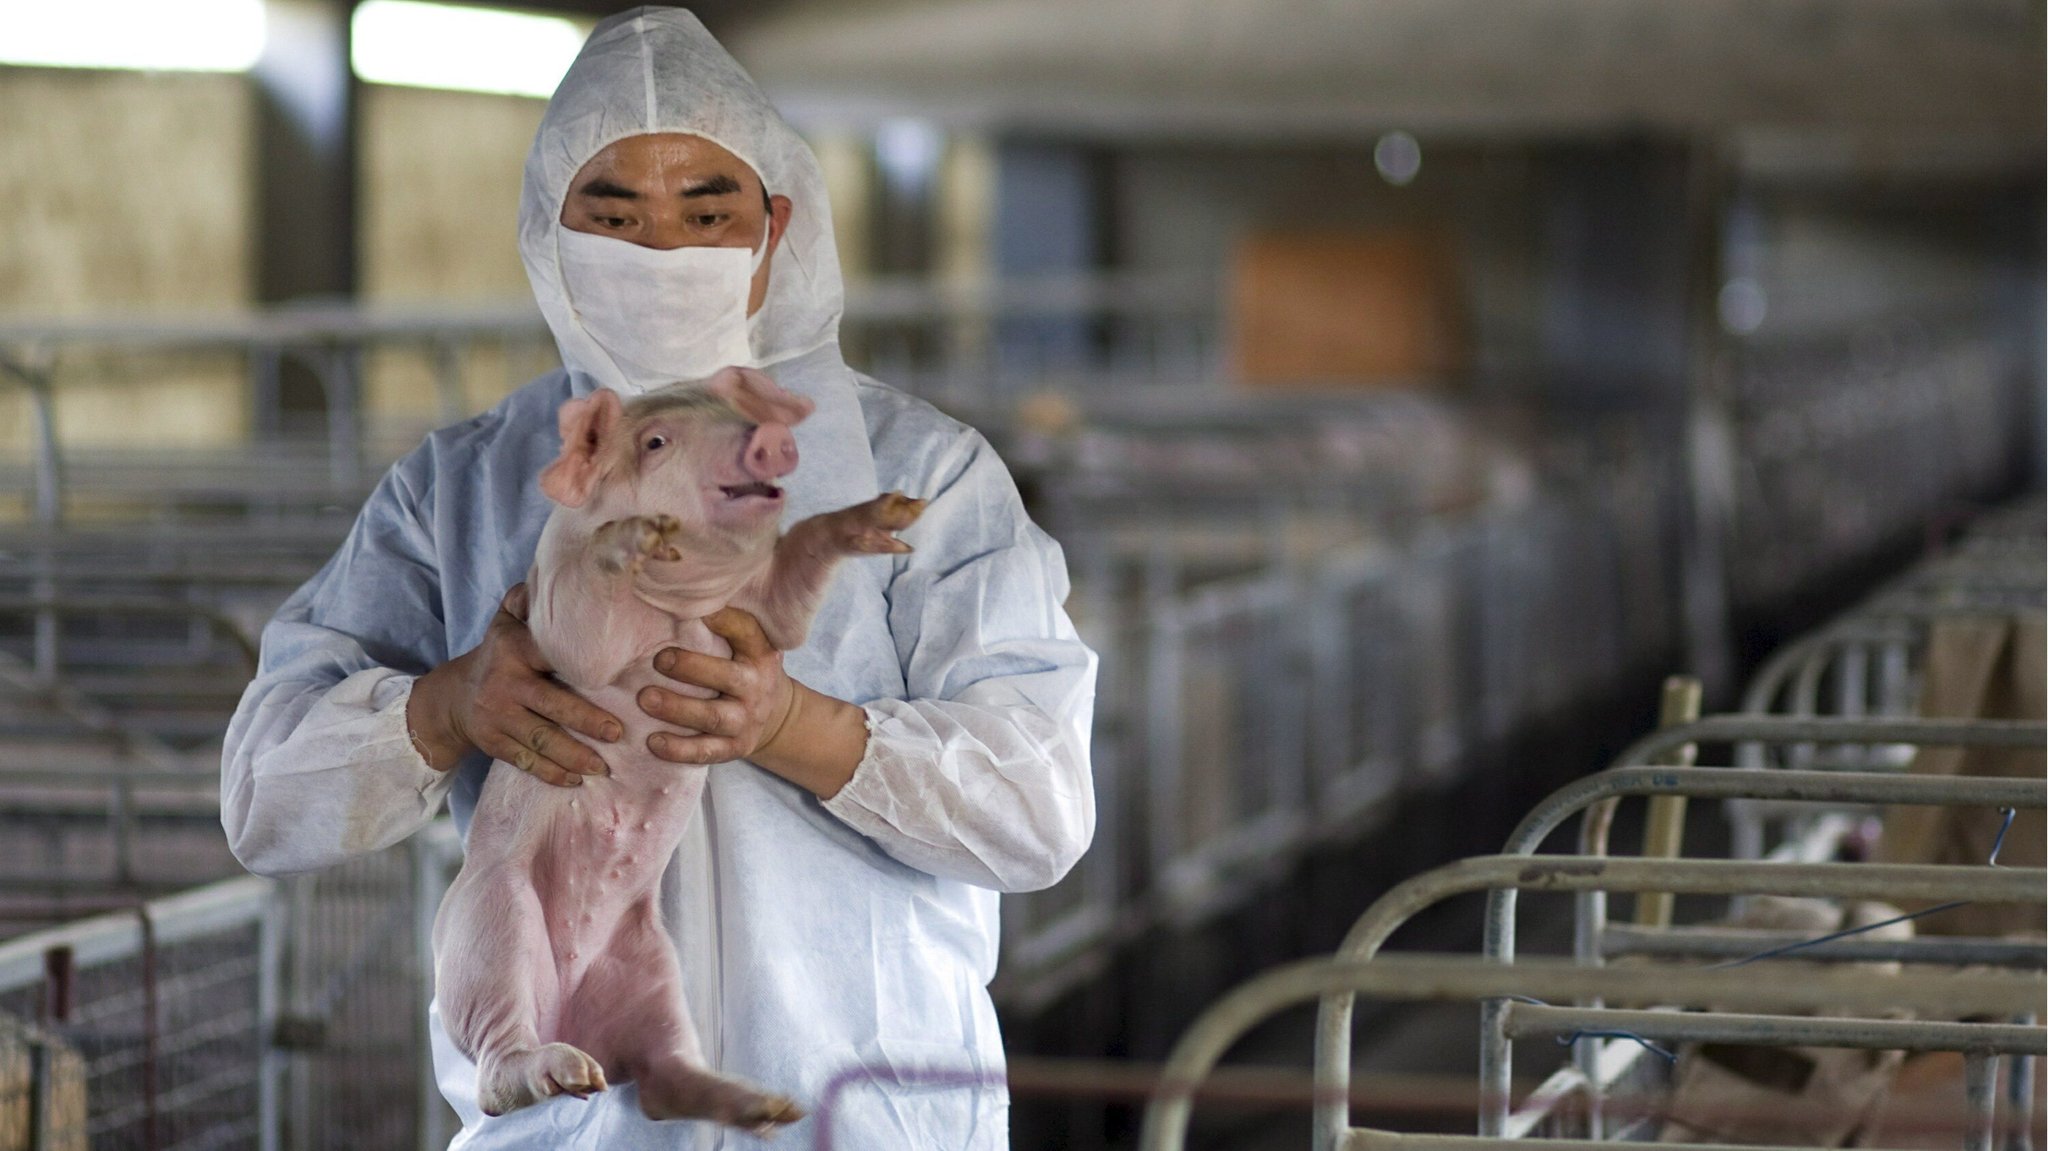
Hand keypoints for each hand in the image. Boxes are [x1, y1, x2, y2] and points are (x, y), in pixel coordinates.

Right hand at [406, 583, 621, 786]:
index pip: (551, 655)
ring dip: (575, 756)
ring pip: (541, 740)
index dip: (584, 665)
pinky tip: (576, 780)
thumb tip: (551, 572)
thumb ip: (526, 600)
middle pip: (552, 706)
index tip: (618, 675)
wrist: (452, 697)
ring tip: (604, 767)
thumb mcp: (505, 622)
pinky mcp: (494, 743)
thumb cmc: (498, 654)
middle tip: (620, 733)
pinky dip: (552, 773)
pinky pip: (526, 762)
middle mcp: (504, 684)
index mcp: (513, 649)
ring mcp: (497, 717)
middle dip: (588, 721)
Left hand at [639, 607, 872, 798]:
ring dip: (677, 708)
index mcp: (760, 652)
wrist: (774, 716)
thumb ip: (721, 626)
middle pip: (726, 677)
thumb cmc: (744, 667)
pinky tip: (652, 741)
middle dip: (690, 668)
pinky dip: (678, 749)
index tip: (691, 609)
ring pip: (712, 717)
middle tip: (658, 660)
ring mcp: (746, 720)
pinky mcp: (734, 748)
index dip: (721, 619)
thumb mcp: (746, 644)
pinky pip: (705, 751)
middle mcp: (756, 685)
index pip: (745, 631)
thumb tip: (672, 596)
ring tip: (644, 699)